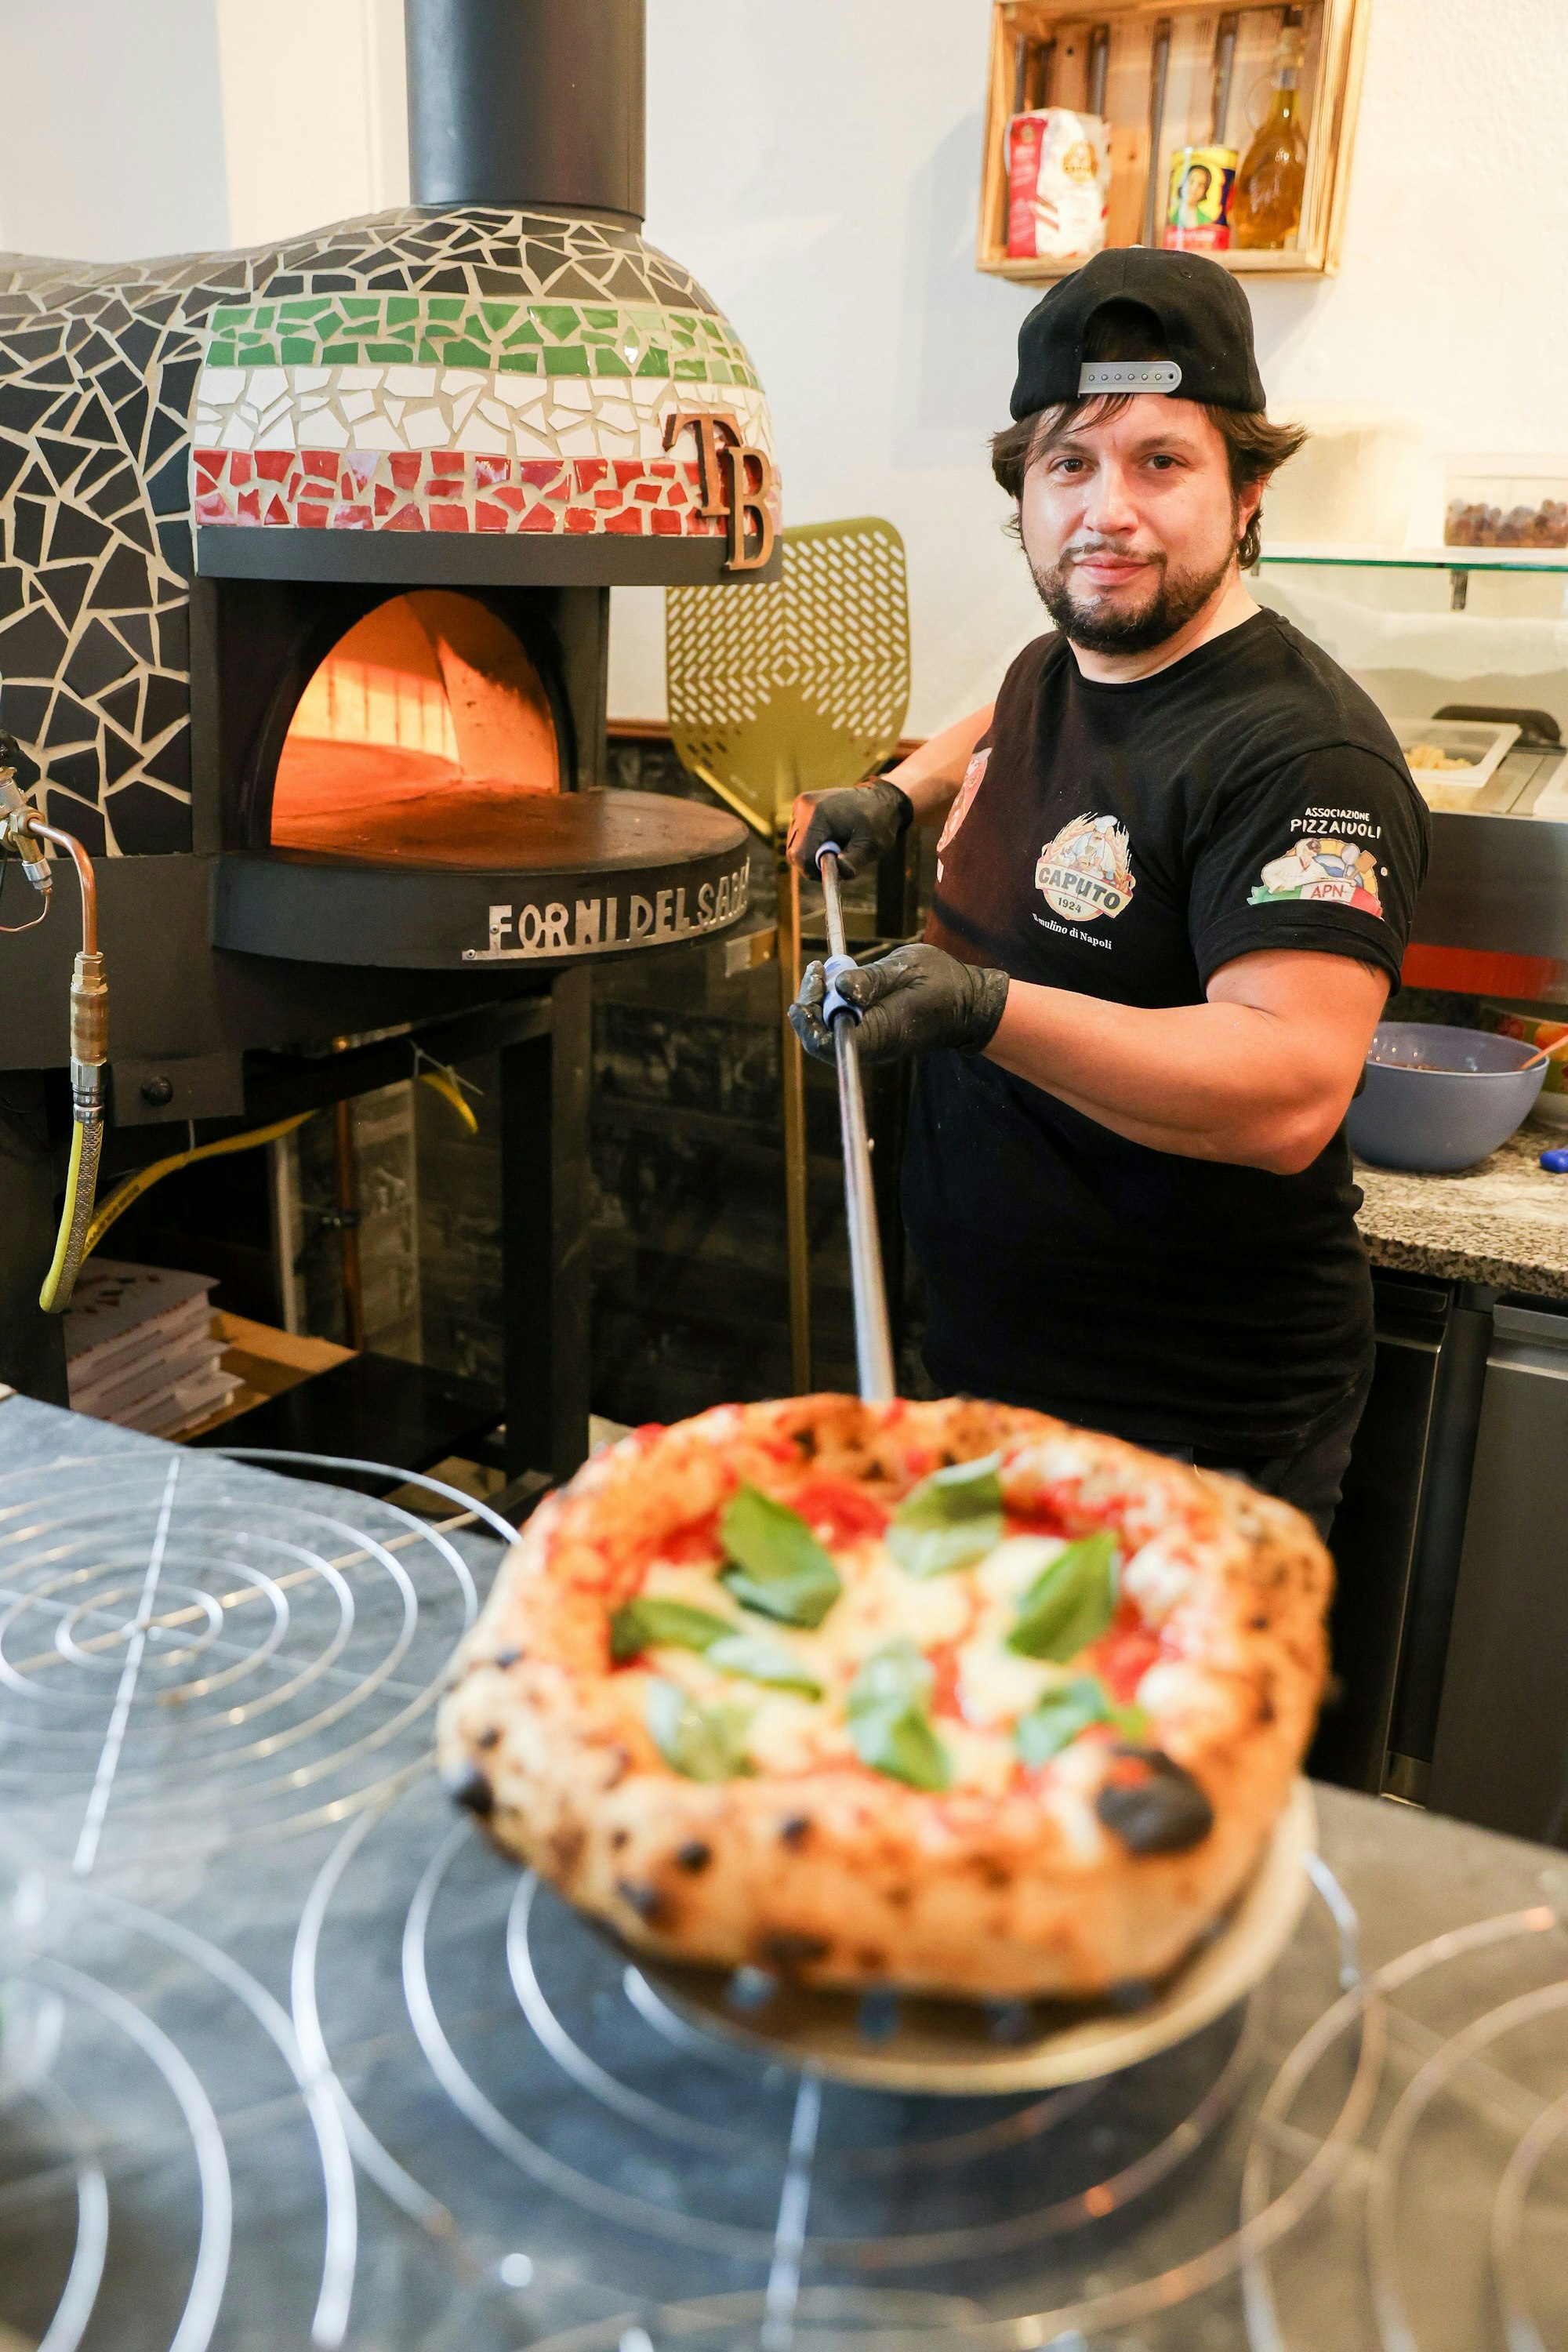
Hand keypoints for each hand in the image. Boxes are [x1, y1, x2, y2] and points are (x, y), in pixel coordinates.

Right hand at [786, 780, 911, 880]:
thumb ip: (852, 862)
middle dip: (814, 863)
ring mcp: (800, 806)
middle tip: (837, 862)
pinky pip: (798, 837)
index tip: (833, 871)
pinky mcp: (800, 808)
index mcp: (818, 814)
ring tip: (837, 846)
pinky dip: (812, 845)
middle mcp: (804, 807)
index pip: (801, 854)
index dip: (814, 870)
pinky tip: (831, 838)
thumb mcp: (870, 846)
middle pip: (795, 852)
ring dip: (813, 854)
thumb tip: (836, 873)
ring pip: (795, 847)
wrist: (878, 799)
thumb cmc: (877, 822)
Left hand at [789, 943, 1009, 1065]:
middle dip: (811, 1003)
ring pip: (827, 1034)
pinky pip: (840, 1029)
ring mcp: (872, 1045)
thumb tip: (839, 986)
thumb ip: (871, 979)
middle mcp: (874, 1047)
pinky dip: (830, 1006)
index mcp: (883, 1032)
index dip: (809, 1018)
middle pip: (821, 1039)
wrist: (967, 1005)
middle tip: (816, 969)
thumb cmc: (942, 981)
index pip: (830, 1042)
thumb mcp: (908, 968)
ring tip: (821, 971)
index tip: (814, 980)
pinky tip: (833, 982)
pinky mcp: (873, 1038)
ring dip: (819, 1003)